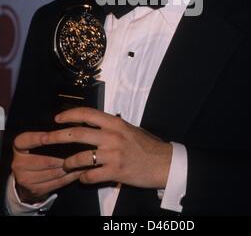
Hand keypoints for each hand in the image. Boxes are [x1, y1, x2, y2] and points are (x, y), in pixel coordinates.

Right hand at [12, 131, 81, 203]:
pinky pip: (57, 183)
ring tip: (84, 162)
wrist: (27, 175)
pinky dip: (71, 177)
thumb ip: (50, 135)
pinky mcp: (35, 190)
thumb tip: (70, 129)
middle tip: (82, 152)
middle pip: (46, 161)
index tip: (55, 135)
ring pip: (54, 173)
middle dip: (65, 158)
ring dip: (71, 168)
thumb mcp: (38, 140)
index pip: (28, 140)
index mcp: (19, 146)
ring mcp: (25, 179)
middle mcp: (18, 163)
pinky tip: (80, 171)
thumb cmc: (38, 151)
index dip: (40, 138)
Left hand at [41, 107, 172, 188]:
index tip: (57, 118)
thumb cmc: (147, 145)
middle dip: (56, 136)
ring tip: (65, 164)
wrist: (164, 162)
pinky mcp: (115, 171)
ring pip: (80, 157)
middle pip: (77, 134)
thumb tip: (92, 124)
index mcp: (115, 123)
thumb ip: (111, 126)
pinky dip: (83, 177)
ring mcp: (113, 154)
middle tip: (44, 138)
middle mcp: (112, 136)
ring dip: (68, 162)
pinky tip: (84, 177)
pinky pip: (91, 175)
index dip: (69, 115)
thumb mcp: (129, 129)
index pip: (87, 114)